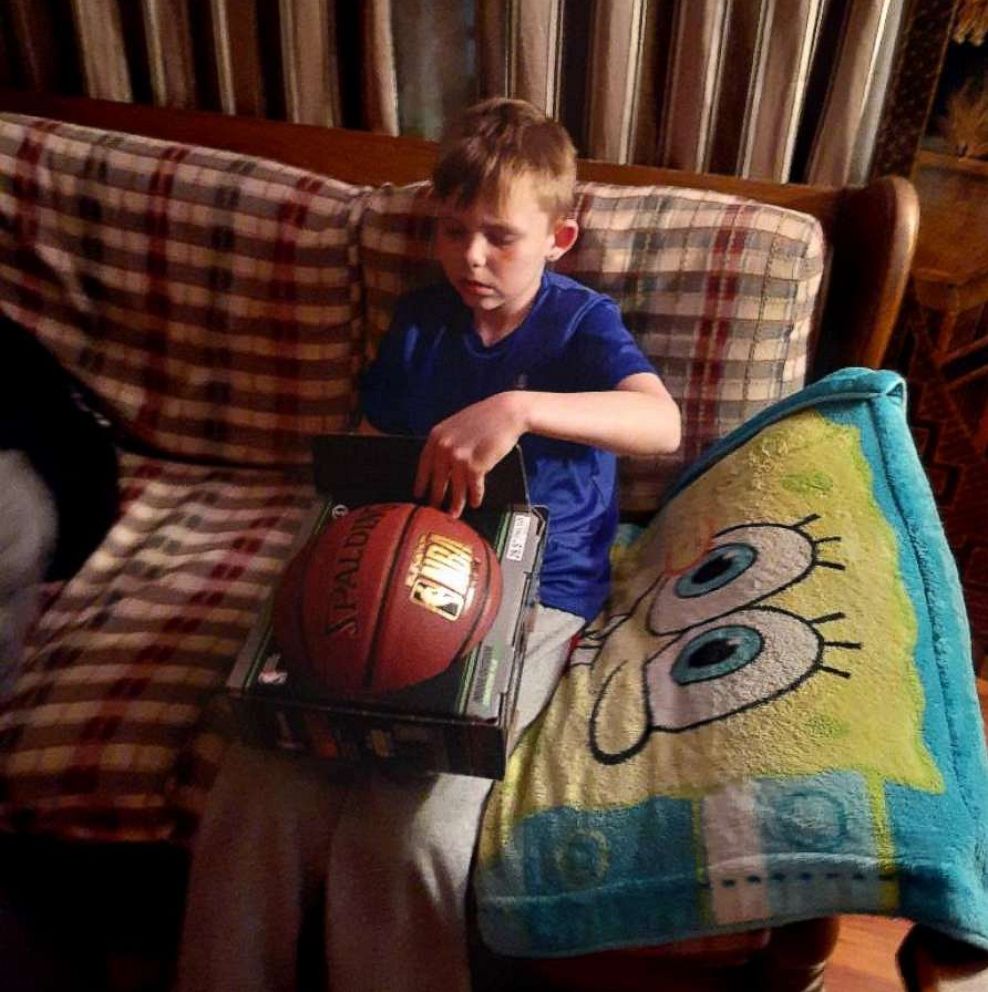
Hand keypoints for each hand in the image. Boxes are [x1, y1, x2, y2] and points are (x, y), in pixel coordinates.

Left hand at [414, 393, 525, 517]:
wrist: (506, 412)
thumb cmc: (484, 417)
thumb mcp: (456, 426)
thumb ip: (446, 442)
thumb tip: (441, 463)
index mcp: (436, 436)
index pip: (424, 464)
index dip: (421, 482)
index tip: (419, 494)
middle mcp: (444, 448)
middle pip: (437, 480)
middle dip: (436, 498)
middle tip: (434, 511)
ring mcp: (459, 458)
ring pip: (455, 488)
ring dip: (456, 504)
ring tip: (454, 514)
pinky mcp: (475, 466)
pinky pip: (473, 487)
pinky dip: (475, 496)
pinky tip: (475, 503)